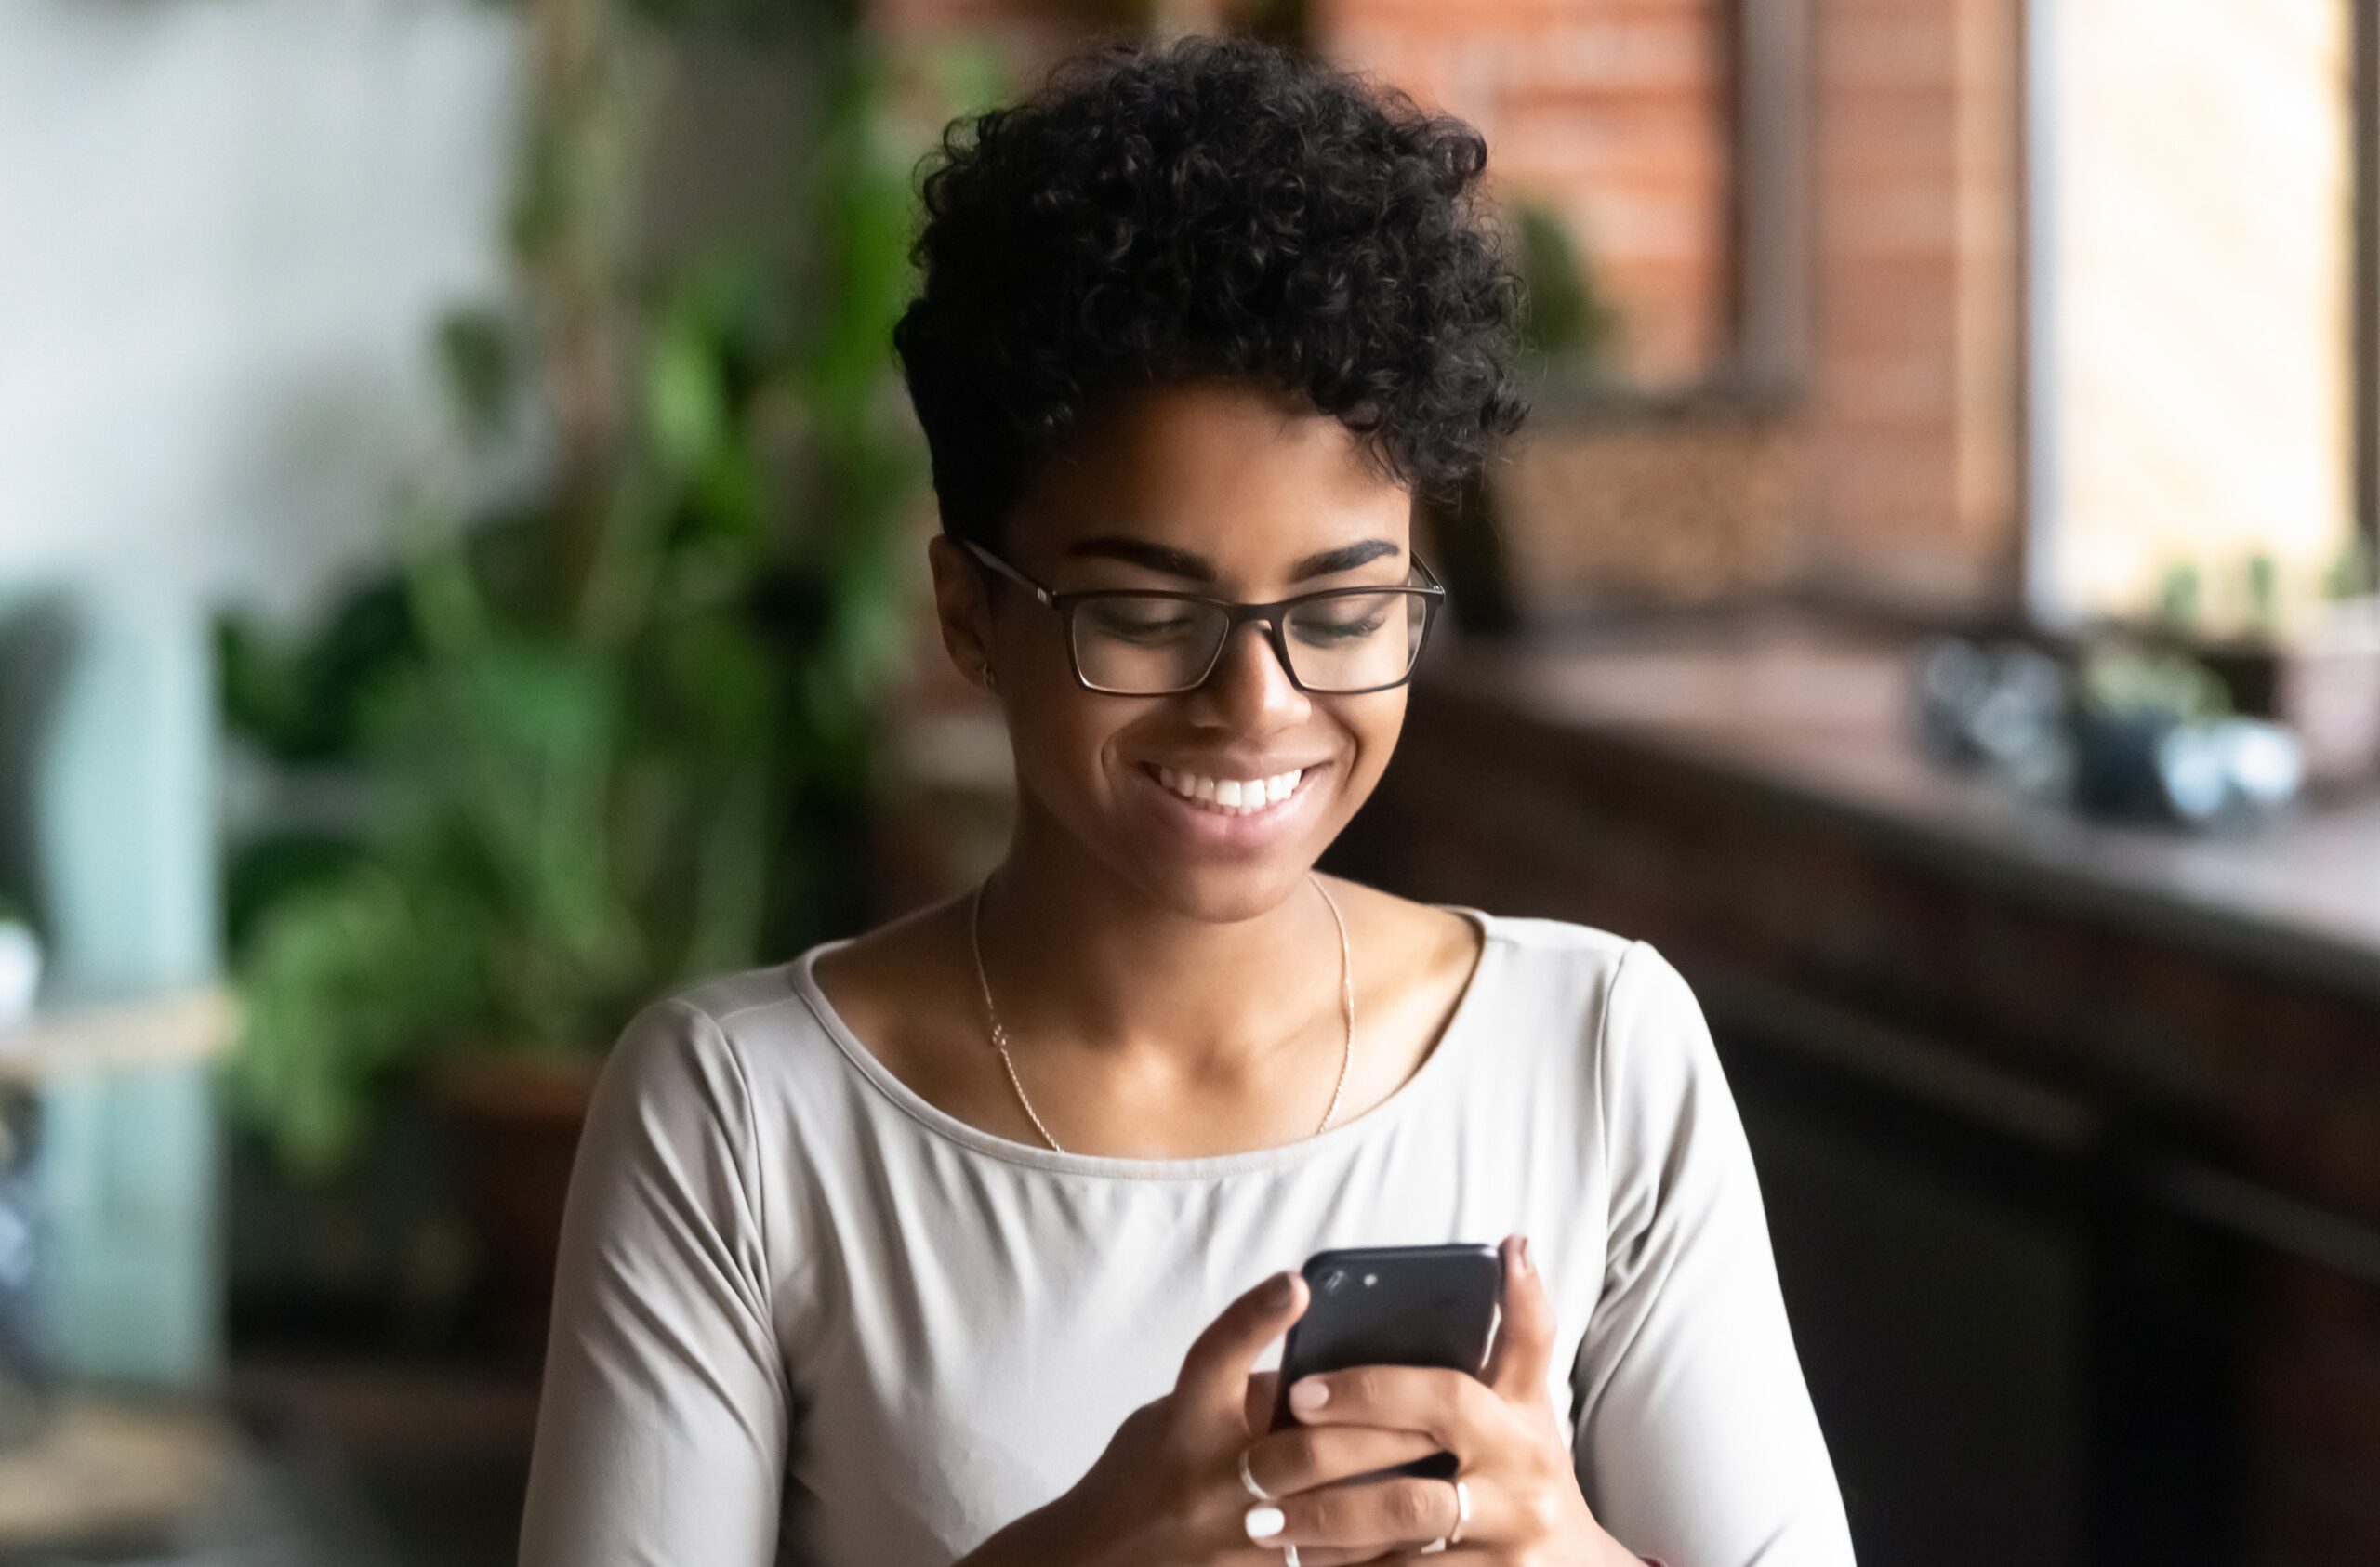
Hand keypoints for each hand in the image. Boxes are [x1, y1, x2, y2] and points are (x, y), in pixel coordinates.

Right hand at [960, 1268, 1441, 1566]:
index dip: (1254, 1318)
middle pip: (1305, 1446)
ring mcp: (1232, 1539)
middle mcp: (1207, 1479)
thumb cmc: (1143, 1473)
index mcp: (1184, 1421)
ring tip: (1451, 1471)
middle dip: (1381, 1429)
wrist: (1097, 1561)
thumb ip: (1243, 1391)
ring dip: (1395, 1492)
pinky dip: (1375, 1549)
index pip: (1214, 1358)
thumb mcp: (1175, 1414)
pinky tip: (1417, 1535)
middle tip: (1443, 1409)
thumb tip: (1328, 1366)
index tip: (1298, 1283)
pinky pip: (1330, 1566)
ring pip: (1332, 1514)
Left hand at [1246, 1235, 1635, 1563]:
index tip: (1301, 1392)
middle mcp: (1520, 1495)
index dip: (1371, 1393)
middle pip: (1409, 1493)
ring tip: (1265, 1526)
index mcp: (1522, 1430)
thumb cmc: (1532, 1463)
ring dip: (1327, 1539)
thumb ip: (1522, 1327)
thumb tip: (1513, 1245)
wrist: (1577, 1564)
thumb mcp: (1531, 1398)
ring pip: (1396, 1551)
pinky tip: (1306, 1565)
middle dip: (1332, 1484)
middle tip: (1259, 1469)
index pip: (1445, 1398)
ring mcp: (1504, 1556)